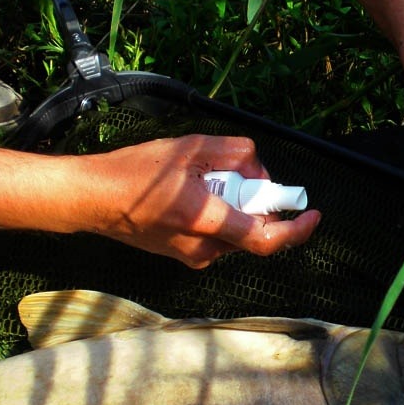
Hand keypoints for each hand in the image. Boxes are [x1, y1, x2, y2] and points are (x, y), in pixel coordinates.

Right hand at [78, 135, 320, 268]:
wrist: (91, 199)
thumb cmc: (134, 172)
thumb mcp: (189, 147)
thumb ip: (234, 153)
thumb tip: (259, 169)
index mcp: (206, 221)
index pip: (266, 239)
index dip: (297, 230)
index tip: (313, 214)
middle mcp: (203, 249)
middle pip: (253, 231)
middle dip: (259, 203)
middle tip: (243, 175)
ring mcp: (193, 257)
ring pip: (236, 234)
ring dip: (237, 208)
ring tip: (208, 181)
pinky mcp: (183, 257)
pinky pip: (218, 237)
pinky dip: (220, 216)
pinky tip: (196, 195)